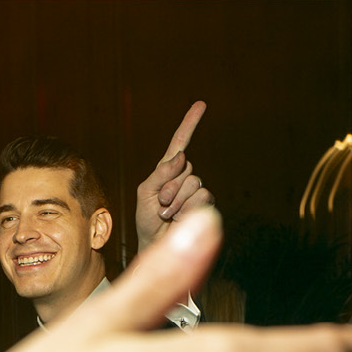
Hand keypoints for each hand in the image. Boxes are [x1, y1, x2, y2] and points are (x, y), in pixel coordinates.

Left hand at [135, 101, 213, 253]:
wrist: (154, 246)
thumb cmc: (147, 220)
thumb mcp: (145, 192)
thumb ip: (160, 172)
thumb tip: (182, 156)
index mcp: (168, 170)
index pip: (180, 143)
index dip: (189, 124)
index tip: (200, 105)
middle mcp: (185, 178)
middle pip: (185, 166)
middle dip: (168, 185)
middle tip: (159, 203)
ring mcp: (197, 192)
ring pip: (194, 182)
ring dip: (176, 199)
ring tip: (166, 212)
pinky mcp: (207, 207)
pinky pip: (202, 197)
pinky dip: (186, 208)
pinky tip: (178, 218)